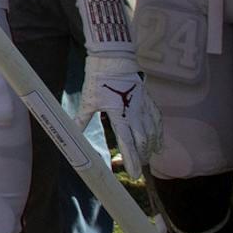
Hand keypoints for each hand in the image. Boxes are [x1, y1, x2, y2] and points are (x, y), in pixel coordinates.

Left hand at [79, 49, 161, 177]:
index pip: (128, 143)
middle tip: (138, 168)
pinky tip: (159, 142)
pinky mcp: (148, 100)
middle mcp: (134, 113)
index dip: (132, 160)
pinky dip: (160, 133)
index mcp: (119, 114)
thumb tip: (72, 133)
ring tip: (148, 158)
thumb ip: (82, 119)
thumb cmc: (98, 79)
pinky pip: (157, 120)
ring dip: (151, 147)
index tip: (134, 174)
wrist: (113, 58)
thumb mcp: (88, 100)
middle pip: (143, 141)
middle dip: (141, 156)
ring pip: (152, 132)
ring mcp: (143, 106)